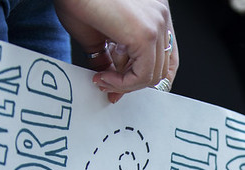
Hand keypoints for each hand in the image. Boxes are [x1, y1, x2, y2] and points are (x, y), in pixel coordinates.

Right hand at [54, 0, 177, 101]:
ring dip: (125, 84)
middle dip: (132, 83)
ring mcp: (156, 24)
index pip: (167, 56)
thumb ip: (110, 60)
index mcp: (155, 13)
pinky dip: (123, 84)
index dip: (149, 77)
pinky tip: (105, 77)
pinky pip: (143, 75)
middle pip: (160, 68)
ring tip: (103, 78)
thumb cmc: (77, 0)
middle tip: (108, 85)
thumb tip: (110, 82)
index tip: (127, 86)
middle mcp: (160, 16)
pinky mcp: (146, 35)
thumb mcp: (99, 36)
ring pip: (152, 75)